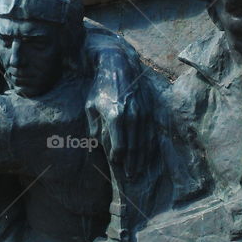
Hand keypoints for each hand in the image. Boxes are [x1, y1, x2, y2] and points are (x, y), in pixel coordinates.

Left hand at [94, 48, 154, 178]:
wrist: (118, 65)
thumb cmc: (100, 86)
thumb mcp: (91, 106)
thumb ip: (94, 127)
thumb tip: (97, 144)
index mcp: (115, 116)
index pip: (120, 144)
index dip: (118, 157)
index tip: (116, 163)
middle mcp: (132, 116)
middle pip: (134, 146)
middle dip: (132, 163)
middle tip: (131, 176)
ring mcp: (143, 113)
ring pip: (144, 141)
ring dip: (142, 158)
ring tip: (139, 170)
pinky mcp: (149, 110)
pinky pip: (150, 132)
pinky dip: (149, 146)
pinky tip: (147, 155)